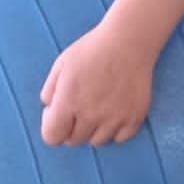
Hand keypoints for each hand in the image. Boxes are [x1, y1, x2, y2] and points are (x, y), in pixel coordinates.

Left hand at [40, 24, 156, 146]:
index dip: (51, 127)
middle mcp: (91, 114)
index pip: (52, 137)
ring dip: (93, 129)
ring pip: (97, 142)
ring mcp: (114, 118)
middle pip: (74, 140)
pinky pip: (120, 138)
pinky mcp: (134, 118)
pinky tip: (114, 111)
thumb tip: (50, 110)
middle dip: (72, 127)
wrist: (129, 41)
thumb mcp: (61, 64)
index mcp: (69, 101)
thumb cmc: (92, 49)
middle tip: (79, 106)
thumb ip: (49, 91)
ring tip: (97, 107)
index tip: (57, 113)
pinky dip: (115, 129)